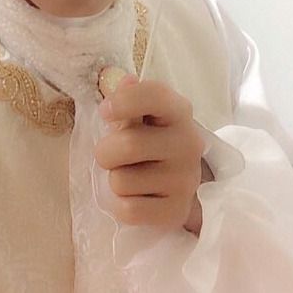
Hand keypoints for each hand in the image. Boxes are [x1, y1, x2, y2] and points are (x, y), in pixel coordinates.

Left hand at [94, 75, 205, 235]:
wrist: (178, 180)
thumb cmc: (152, 138)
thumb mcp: (143, 114)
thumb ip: (130, 98)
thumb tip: (125, 81)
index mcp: (178, 110)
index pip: (154, 96)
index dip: (123, 101)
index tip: (104, 111)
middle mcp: (188, 142)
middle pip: (127, 144)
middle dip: (105, 151)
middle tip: (111, 154)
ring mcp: (186, 179)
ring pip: (121, 181)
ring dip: (115, 179)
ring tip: (130, 174)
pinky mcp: (177, 212)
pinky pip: (128, 210)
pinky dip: (121, 205)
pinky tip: (136, 195)